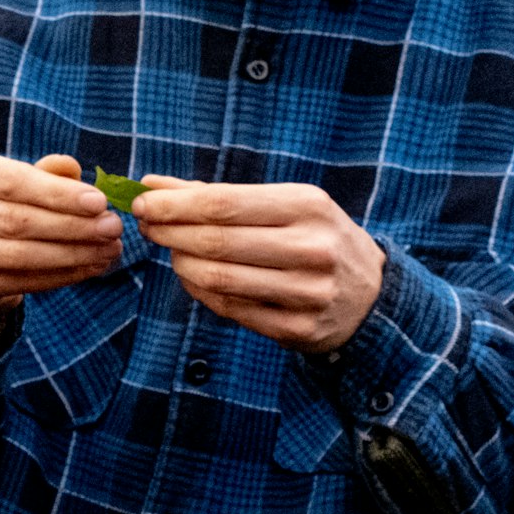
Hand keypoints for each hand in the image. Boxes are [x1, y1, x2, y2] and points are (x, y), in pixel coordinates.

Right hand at [0, 150, 121, 336]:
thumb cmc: (3, 203)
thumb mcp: (22, 180)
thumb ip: (47, 174)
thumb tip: (72, 168)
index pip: (11, 181)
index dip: (58, 194)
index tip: (99, 202)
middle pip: (15, 220)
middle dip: (72, 226)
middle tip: (112, 228)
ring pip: (19, 255)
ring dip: (72, 254)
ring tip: (108, 250)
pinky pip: (19, 282)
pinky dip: (61, 276)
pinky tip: (90, 268)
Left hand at [131, 176, 383, 353]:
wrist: (371, 295)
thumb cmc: (313, 237)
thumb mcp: (282, 204)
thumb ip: (217, 194)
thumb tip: (153, 185)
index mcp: (307, 206)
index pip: (224, 202)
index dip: (175, 205)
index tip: (143, 202)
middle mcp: (312, 248)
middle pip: (218, 242)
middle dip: (170, 233)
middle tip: (147, 227)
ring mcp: (308, 292)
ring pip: (221, 279)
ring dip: (182, 264)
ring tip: (172, 252)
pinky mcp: (299, 329)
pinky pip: (232, 309)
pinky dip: (201, 292)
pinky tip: (193, 278)